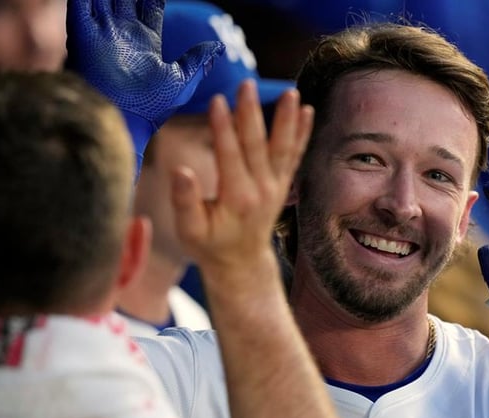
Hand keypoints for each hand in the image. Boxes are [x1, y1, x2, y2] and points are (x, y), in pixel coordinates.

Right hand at [66, 0, 224, 168]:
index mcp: (144, 42)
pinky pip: (81, 3)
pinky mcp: (83, 33)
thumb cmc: (151, 109)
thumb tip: (219, 47)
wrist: (120, 123)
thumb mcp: (180, 82)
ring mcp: (101, 32)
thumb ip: (197, 61)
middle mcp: (121, 34)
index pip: (149, 4)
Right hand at [170, 80, 312, 275]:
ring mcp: (276, 186)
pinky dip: (302, 133)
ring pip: (282, 147)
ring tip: (291, 92)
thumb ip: (185, 201)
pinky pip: (294, 155)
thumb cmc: (210, 245)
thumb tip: (181, 171)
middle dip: (250, 113)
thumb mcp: (190, 230)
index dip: (223, 128)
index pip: (229, 156)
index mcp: (236, 198)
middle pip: (256, 145)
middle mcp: (261, 190)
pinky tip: (307, 110)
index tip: (217, 101)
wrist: (241, 262)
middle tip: (246, 85)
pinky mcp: (283, 183)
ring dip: (286, 118)